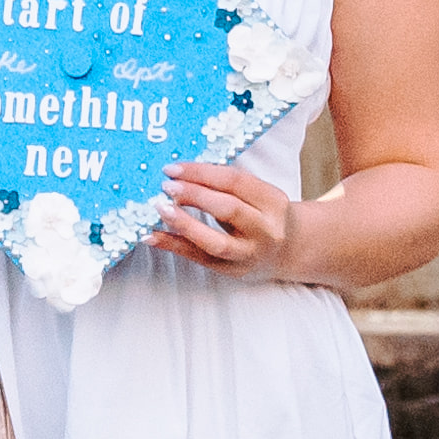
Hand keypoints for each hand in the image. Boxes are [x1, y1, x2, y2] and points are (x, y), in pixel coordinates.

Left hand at [153, 161, 295, 275]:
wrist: (287, 250)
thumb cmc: (262, 214)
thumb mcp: (257, 194)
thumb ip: (226, 185)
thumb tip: (181, 174)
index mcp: (273, 201)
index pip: (235, 181)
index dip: (202, 173)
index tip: (174, 168)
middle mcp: (265, 230)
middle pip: (228, 209)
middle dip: (194, 195)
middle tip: (167, 186)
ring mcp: (249, 254)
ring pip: (215, 241)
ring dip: (184, 224)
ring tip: (161, 209)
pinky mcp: (232, 270)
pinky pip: (199, 258)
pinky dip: (173, 246)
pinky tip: (152, 236)